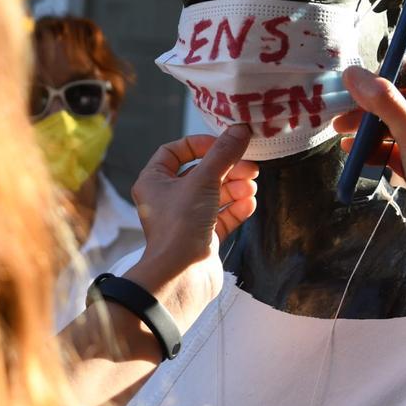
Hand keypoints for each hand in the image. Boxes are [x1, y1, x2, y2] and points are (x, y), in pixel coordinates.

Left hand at [123, 125, 257, 329]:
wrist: (181, 276)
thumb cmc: (181, 225)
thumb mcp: (203, 181)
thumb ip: (223, 154)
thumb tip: (240, 129)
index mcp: (154, 181)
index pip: (174, 151)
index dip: (200, 145)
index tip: (225, 144)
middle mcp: (167, 199)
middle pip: (200, 173)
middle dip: (227, 168)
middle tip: (251, 167)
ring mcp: (185, 219)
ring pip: (214, 194)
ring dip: (234, 188)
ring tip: (251, 186)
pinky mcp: (202, 238)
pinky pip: (222, 216)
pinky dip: (236, 208)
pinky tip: (250, 203)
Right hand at [335, 60, 405, 250]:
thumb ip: (382, 100)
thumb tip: (352, 73)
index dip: (400, 65)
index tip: (374, 75)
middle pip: (399, 97)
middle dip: (369, 103)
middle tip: (344, 114)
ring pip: (392, 124)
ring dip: (366, 127)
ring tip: (341, 135)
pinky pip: (391, 148)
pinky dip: (371, 148)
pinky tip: (353, 154)